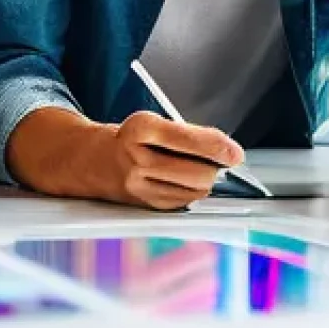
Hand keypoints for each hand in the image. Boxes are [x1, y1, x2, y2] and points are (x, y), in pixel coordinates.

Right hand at [89, 112, 243, 210]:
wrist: (93, 160)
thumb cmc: (129, 138)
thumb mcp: (153, 122)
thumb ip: (188, 134)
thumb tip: (227, 153)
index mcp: (141, 128)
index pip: (189, 139)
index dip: (218, 147)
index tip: (235, 153)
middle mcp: (137, 158)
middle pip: (197, 172)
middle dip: (214, 167)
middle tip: (216, 159)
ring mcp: (139, 185)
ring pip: (194, 191)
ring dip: (205, 181)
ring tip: (196, 169)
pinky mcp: (143, 205)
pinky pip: (184, 203)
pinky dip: (191, 192)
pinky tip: (182, 181)